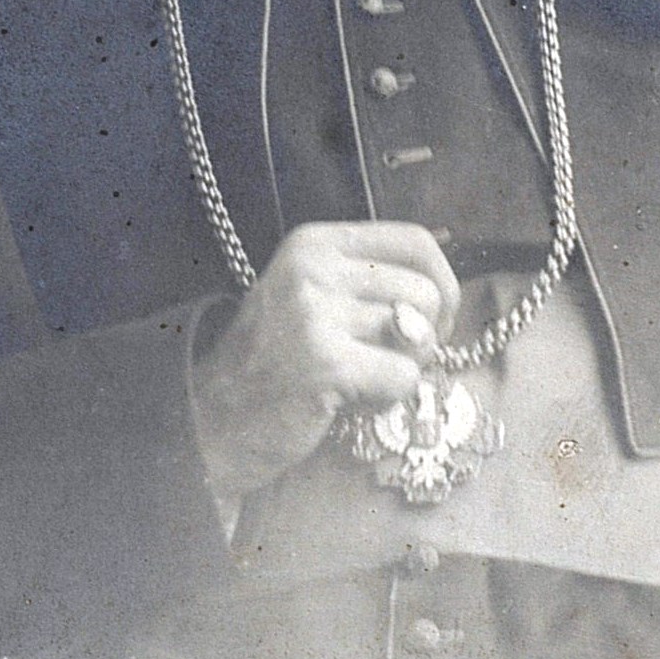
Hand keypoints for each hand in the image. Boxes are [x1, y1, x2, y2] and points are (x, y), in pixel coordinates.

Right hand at [190, 221, 459, 498]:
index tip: (436, 318)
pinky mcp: (325, 364)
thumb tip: (445, 292)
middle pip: (424, 294)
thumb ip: (369, 282)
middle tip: (388, 361)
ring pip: (419, 337)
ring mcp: (316, 314)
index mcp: (315, 242)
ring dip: (403, 369)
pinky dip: (389, 399)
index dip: (442, 283)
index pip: (415, 241)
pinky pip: (404, 378)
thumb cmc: (275, 360)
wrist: (213, 417)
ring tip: (361, 379)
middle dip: (425, 338)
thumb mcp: (312, 294)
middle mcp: (313, 268)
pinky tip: (351, 401)